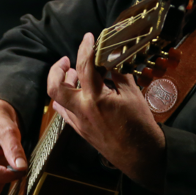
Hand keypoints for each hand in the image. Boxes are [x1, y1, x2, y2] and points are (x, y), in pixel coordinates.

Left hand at [47, 33, 165, 192]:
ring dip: (62, 83)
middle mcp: (81, 110)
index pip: (85, 67)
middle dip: (56, 70)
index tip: (89, 37)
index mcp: (96, 99)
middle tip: (66, 60)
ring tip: (75, 74)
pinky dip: (67, 98)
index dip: (86, 48)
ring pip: (58, 99)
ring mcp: (78, 122)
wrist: (141, 157)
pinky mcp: (80, 130)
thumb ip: (118, 75)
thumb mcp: (133, 95)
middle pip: (55, 86)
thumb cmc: (140, 126)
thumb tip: (111, 58)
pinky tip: (78, 93)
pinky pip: (65, 112)